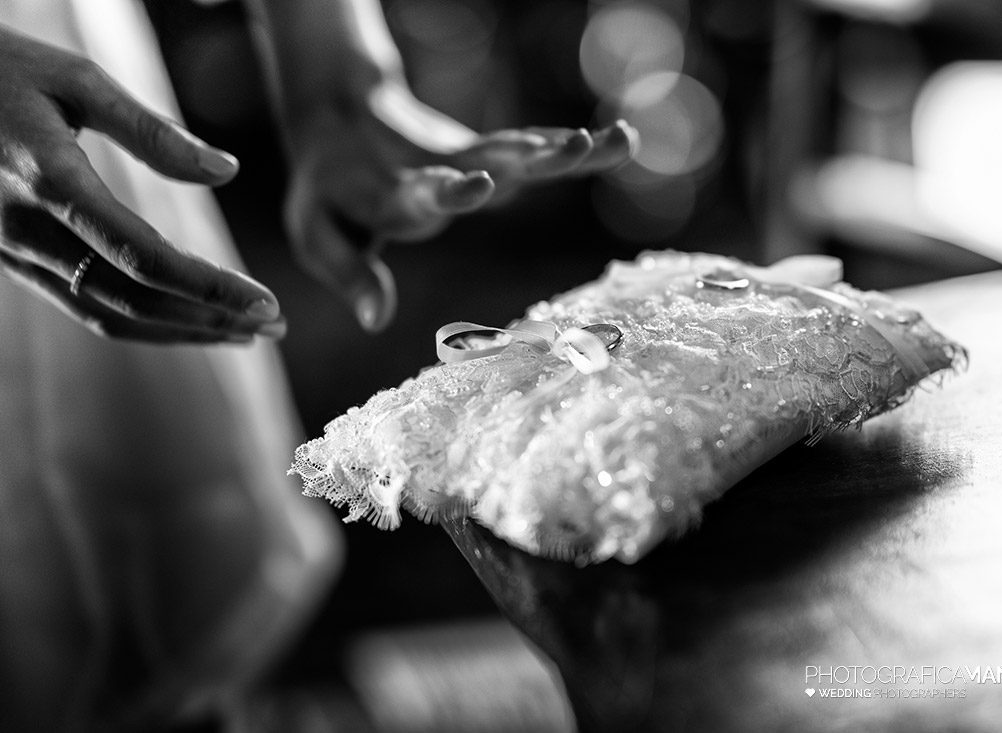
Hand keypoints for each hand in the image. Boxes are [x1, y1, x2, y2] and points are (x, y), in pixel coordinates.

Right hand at [0, 25, 284, 343]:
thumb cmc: (0, 72)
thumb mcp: (76, 80)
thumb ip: (152, 132)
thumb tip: (227, 171)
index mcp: (50, 182)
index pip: (144, 258)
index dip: (210, 288)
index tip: (265, 303)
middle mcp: (28, 232)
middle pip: (135, 299)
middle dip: (211, 320)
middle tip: (274, 326)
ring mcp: (16, 255)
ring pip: (111, 315)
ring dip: (185, 332)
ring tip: (246, 335)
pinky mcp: (15, 263)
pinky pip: (87, 308)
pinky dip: (147, 323)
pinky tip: (190, 321)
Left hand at [283, 81, 635, 330]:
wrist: (338, 119)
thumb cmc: (329, 194)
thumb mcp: (317, 235)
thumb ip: (350, 274)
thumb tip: (376, 322)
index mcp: (392, 192)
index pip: (423, 192)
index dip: (450, 190)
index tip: (480, 182)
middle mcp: (437, 168)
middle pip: (490, 161)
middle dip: (533, 157)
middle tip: (576, 145)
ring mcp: (466, 157)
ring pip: (522, 152)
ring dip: (569, 149)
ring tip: (618, 141)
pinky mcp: (485, 152)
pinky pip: (533, 149)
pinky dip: (573, 146)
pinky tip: (619, 141)